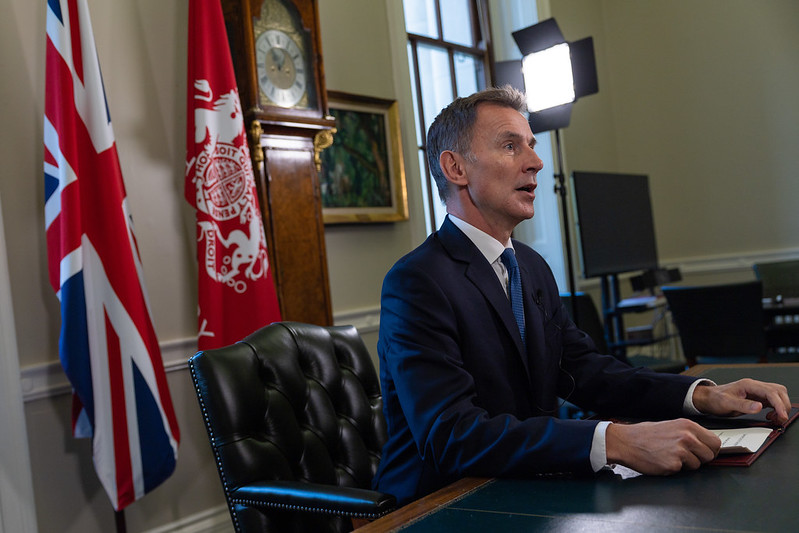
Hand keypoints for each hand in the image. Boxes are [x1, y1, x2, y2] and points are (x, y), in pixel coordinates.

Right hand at [606, 419, 720, 473]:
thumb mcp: (671, 426)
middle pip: (710, 455)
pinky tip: (662, 461)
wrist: (625, 442)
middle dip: (701, 459)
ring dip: (686, 465)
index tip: (704, 452)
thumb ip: (689, 434)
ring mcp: (680, 451)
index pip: (715, 441)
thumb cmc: (644, 435)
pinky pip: (682, 471)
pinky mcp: (673, 464)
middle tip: (686, 457)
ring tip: (670, 457)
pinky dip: (673, 469)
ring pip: (698, 465)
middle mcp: (687, 437)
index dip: (710, 450)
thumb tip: (704, 444)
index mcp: (687, 425)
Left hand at [692, 379, 790, 424]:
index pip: (771, 392)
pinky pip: (772, 401)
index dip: (779, 404)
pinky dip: (776, 409)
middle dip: (783, 405)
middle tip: (780, 419)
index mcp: (748, 385)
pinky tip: (771, 416)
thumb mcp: (726, 403)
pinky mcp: (757, 398)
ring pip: (777, 395)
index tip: (782, 415)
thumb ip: (743, 405)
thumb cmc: (715, 399)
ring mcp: (756, 391)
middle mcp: (754, 386)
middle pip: (778, 392)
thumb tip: (759, 407)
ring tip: (775, 418)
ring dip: (781, 407)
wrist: (708, 398)